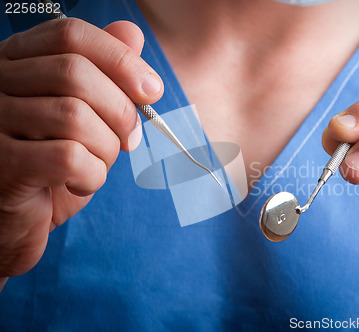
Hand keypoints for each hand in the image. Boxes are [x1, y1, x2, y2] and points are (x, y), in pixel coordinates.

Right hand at [0, 18, 162, 277]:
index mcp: (17, 63)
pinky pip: (68, 158)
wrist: (14, 222)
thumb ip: (105, 76)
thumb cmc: (52, 167)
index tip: (152, 90)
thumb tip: (132, 34)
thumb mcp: (85, 118)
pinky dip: (92, 175)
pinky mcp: (2, 166)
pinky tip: (80, 184)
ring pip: (75, 117)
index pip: (70, 35)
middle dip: (122, 111)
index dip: (120, 59)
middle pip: (76, 73)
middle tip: (131, 140)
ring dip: (107, 149)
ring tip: (98, 166)